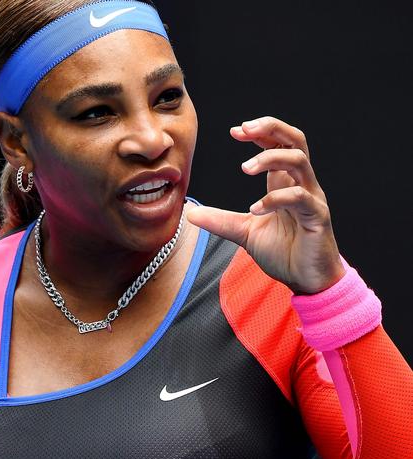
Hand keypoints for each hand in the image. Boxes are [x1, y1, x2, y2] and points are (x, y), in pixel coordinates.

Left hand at [186, 116, 344, 293]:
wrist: (307, 280)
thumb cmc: (283, 252)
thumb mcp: (244, 232)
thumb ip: (220, 220)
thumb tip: (190, 214)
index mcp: (284, 182)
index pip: (278, 143)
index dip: (259, 132)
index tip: (234, 131)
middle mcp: (301, 184)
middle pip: (295, 140)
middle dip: (271, 127)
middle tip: (244, 129)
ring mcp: (311, 198)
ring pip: (299, 161)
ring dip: (270, 158)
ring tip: (244, 168)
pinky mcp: (317, 216)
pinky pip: (299, 197)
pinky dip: (275, 199)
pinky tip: (254, 209)